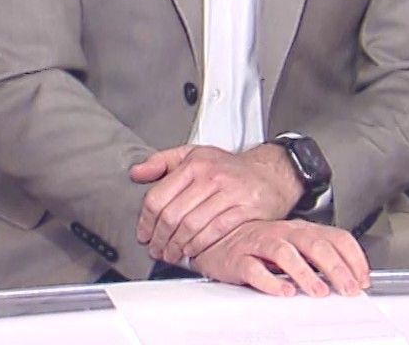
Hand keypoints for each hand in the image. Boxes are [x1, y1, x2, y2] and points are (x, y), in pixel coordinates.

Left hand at [129, 144, 302, 263]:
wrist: (272, 172)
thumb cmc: (230, 168)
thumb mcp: (194, 154)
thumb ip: (162, 162)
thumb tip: (136, 174)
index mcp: (195, 164)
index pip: (158, 197)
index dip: (145, 222)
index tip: (144, 234)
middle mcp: (211, 177)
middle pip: (172, 215)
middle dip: (159, 239)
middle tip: (156, 250)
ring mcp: (230, 193)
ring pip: (192, 226)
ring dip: (177, 247)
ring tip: (171, 254)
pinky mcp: (246, 209)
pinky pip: (215, 232)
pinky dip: (200, 246)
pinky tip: (193, 251)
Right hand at [193, 220, 370, 297]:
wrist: (218, 240)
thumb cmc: (261, 245)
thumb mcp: (295, 246)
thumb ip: (319, 257)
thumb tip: (349, 276)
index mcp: (302, 229)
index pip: (336, 237)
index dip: (353, 258)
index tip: (363, 278)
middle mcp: (284, 233)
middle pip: (315, 245)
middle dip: (336, 268)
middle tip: (348, 288)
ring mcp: (261, 243)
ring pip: (286, 254)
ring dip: (306, 274)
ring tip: (319, 292)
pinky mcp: (240, 259)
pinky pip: (255, 269)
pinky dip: (271, 282)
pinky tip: (283, 292)